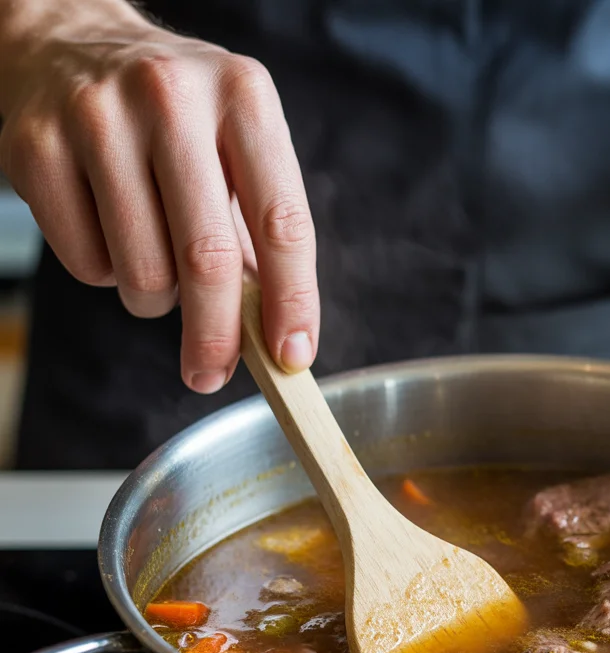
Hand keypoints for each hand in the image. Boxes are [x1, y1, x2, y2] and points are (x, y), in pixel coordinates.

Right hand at [0, 4, 317, 392]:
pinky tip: (108, 230)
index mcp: (243, 97)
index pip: (283, 223)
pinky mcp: (35, 146)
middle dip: (216, 336)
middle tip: (212, 373)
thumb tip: (277, 337)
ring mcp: (96, 117)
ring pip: (143, 273)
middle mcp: (171, 98)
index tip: (292, 358)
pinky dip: (106, 274)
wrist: (69, 41)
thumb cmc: (178, 118)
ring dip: (156, 299)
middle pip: (206, 260)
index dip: (292, 303)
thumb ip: (260, 234)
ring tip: (155, 257)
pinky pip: (87, 265)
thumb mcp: (238, 147)